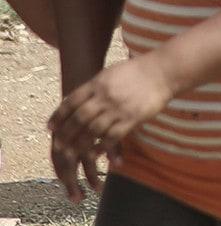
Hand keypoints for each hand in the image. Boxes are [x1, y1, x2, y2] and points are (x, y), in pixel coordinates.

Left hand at [50, 58, 175, 203]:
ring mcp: (119, 108)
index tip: (50, 128)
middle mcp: (105, 96)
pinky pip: (113, 136)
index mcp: (98, 83)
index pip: (71, 102)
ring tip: (72, 154)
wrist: (164, 71)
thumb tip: (77, 100)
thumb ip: (95, 87)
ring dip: (80, 144)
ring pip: (93, 130)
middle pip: (79, 118)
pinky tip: (95, 153)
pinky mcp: (133, 118)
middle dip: (66, 134)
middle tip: (58, 145)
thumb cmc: (138, 71)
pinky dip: (102, 147)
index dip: (58, 116)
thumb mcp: (111, 73)